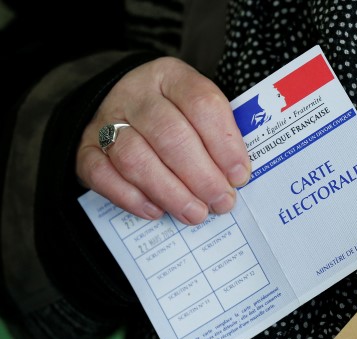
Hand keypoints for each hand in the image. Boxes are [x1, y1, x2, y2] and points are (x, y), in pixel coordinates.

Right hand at [76, 57, 250, 224]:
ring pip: (136, 158)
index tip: (239, 175)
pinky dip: (131, 197)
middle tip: (221, 202)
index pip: (201, 103)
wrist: (123, 110)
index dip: (224, 143)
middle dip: (201, 176)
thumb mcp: (201, 112)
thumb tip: (236, 177)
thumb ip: (220, 136)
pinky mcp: (86, 148)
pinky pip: (103, 175)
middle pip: (170, 135)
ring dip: (171, 192)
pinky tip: (156, 211)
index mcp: (171, 76)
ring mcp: (106, 120)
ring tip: (195, 213)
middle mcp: (135, 94)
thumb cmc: (177, 116)